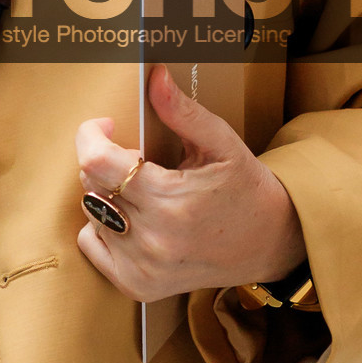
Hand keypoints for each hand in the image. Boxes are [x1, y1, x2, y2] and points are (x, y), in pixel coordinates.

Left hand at [74, 64, 304, 303]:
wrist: (270, 243)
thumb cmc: (246, 188)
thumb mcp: (221, 143)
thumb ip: (182, 111)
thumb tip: (154, 77)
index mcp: (170, 200)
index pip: (96, 163)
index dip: (91, 136)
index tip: (106, 126)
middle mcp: (152, 239)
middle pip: (91, 185)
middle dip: (106, 162)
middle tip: (140, 160)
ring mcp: (142, 267)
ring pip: (91, 213)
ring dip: (106, 194)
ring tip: (142, 190)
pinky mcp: (138, 285)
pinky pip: (92, 246)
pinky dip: (102, 227)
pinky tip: (132, 218)